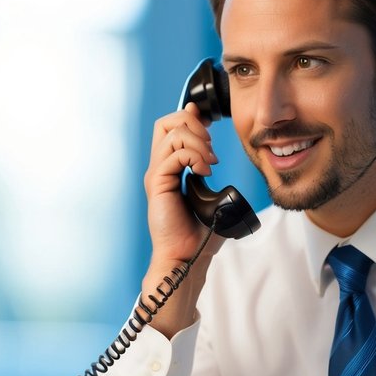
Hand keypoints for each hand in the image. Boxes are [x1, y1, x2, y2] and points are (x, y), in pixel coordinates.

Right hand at [145, 102, 220, 264]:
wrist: (186, 257)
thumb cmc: (199, 234)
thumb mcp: (211, 198)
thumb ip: (211, 178)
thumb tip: (218, 162)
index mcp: (169, 169)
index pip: (170, 128)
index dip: (190, 118)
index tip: (210, 124)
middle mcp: (159, 168)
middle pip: (165, 122)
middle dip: (193, 124)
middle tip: (211, 145)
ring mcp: (157, 175)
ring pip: (171, 133)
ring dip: (197, 141)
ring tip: (210, 162)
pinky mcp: (158, 183)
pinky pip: (174, 154)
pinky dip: (194, 156)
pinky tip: (205, 172)